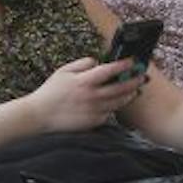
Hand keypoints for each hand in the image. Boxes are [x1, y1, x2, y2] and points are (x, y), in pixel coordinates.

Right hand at [29, 56, 144, 131]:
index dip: (125, 64)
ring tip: (135, 90)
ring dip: (129, 95)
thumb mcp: (63, 71)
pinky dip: (113, 107)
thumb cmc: (50, 92)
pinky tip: (116, 103)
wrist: (39, 116)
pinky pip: (109, 113)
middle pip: (121, 87)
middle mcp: (92, 96)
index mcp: (84, 81)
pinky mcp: (93, 122)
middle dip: (134, 80)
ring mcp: (94, 110)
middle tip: (142, 76)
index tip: (134, 61)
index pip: (110, 70)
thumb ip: (83, 64)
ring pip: (119, 102)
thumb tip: (98, 62)